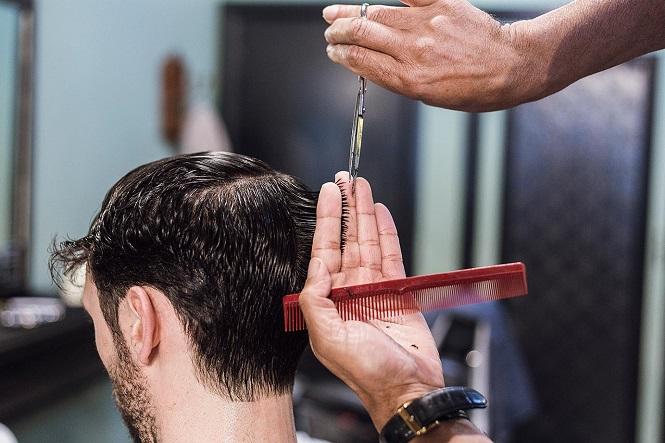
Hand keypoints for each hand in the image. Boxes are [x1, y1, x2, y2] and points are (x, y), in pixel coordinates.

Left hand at [298, 172, 443, 429]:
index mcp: (329, 301)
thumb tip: (314, 270)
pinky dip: (386, 234)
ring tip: (362, 187)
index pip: (325, 251)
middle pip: (346, 241)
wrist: (408, 389)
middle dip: (345, 210)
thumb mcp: (328, 339)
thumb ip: (315, 301)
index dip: (326, 220)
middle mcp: (349, 292)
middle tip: (345, 179)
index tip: (327, 193)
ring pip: (368, 243)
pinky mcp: (398, 292)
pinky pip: (391, 255)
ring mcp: (374, 290)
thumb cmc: (368, 373)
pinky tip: (380, 214)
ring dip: (364, 215)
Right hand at [323, 0, 540, 110]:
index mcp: (410, 79)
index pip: (361, 61)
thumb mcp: (429, 97)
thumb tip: (371, 63)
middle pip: (362, 34)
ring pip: (377, 13)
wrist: (510, 67)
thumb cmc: (474, 88)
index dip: (341, 54)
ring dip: (350, 13)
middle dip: (339, 32)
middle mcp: (414, 50)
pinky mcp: (442, 4)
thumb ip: (398, 78)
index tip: (333, 51)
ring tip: (334, 13)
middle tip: (330, 32)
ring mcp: (427, 23)